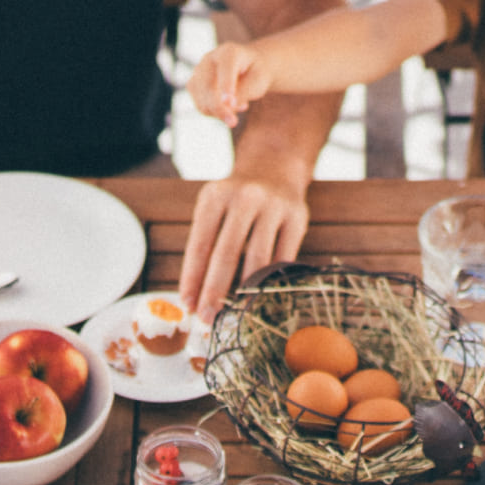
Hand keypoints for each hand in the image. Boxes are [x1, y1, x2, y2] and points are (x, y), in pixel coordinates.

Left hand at [177, 172, 309, 320]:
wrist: (274, 166)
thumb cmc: (236, 199)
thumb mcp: (213, 207)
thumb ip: (205, 243)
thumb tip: (194, 294)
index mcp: (215, 196)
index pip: (199, 244)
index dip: (192, 277)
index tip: (187, 304)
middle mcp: (245, 198)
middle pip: (226, 254)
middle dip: (215, 290)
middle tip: (207, 318)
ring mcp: (274, 206)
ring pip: (258, 258)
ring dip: (245, 291)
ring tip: (235, 313)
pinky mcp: (297, 217)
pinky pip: (284, 257)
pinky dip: (272, 281)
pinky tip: (262, 298)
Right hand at [189, 42, 274, 128]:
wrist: (249, 68)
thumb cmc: (256, 74)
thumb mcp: (258, 82)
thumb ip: (243, 92)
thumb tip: (227, 106)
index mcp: (229, 52)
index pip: (226, 69)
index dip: (226, 85)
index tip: (230, 102)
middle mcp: (209, 58)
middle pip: (207, 86)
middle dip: (219, 108)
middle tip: (233, 123)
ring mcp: (198, 71)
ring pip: (200, 98)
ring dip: (218, 112)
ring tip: (240, 106)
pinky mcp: (194, 85)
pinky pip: (200, 105)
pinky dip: (214, 113)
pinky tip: (230, 107)